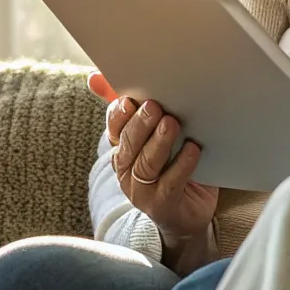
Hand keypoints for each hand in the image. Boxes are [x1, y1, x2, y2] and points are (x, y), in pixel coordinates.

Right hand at [103, 86, 219, 265]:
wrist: (187, 212)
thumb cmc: (172, 166)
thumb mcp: (152, 134)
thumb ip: (130, 106)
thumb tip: (96, 77)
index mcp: (122, 149)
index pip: (114, 128)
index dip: (119, 115)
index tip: (128, 100)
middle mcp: (126, 170)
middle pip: (129, 144)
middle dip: (140, 124)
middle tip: (155, 106)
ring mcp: (142, 190)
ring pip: (146, 163)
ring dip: (159, 142)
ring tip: (172, 124)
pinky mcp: (162, 205)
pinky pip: (170, 182)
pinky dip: (182, 164)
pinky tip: (193, 148)